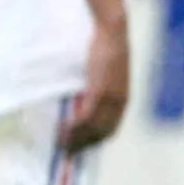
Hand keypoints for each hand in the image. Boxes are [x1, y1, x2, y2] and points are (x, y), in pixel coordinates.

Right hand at [64, 16, 129, 150]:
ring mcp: (111, 98)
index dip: (94, 141)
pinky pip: (86, 116)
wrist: (112, 32)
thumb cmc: (106, 48)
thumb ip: (96, 90)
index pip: (109, 129)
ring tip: (61, 144)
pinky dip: (74, 127)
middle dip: (84, 145)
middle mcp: (120, 103)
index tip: (79, 148)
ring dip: (76, 139)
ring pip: (93, 128)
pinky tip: (63, 129)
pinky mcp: (100, 92)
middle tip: (67, 152)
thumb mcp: (103, 74)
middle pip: (102, 133)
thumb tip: (79, 103)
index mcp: (122, 100)